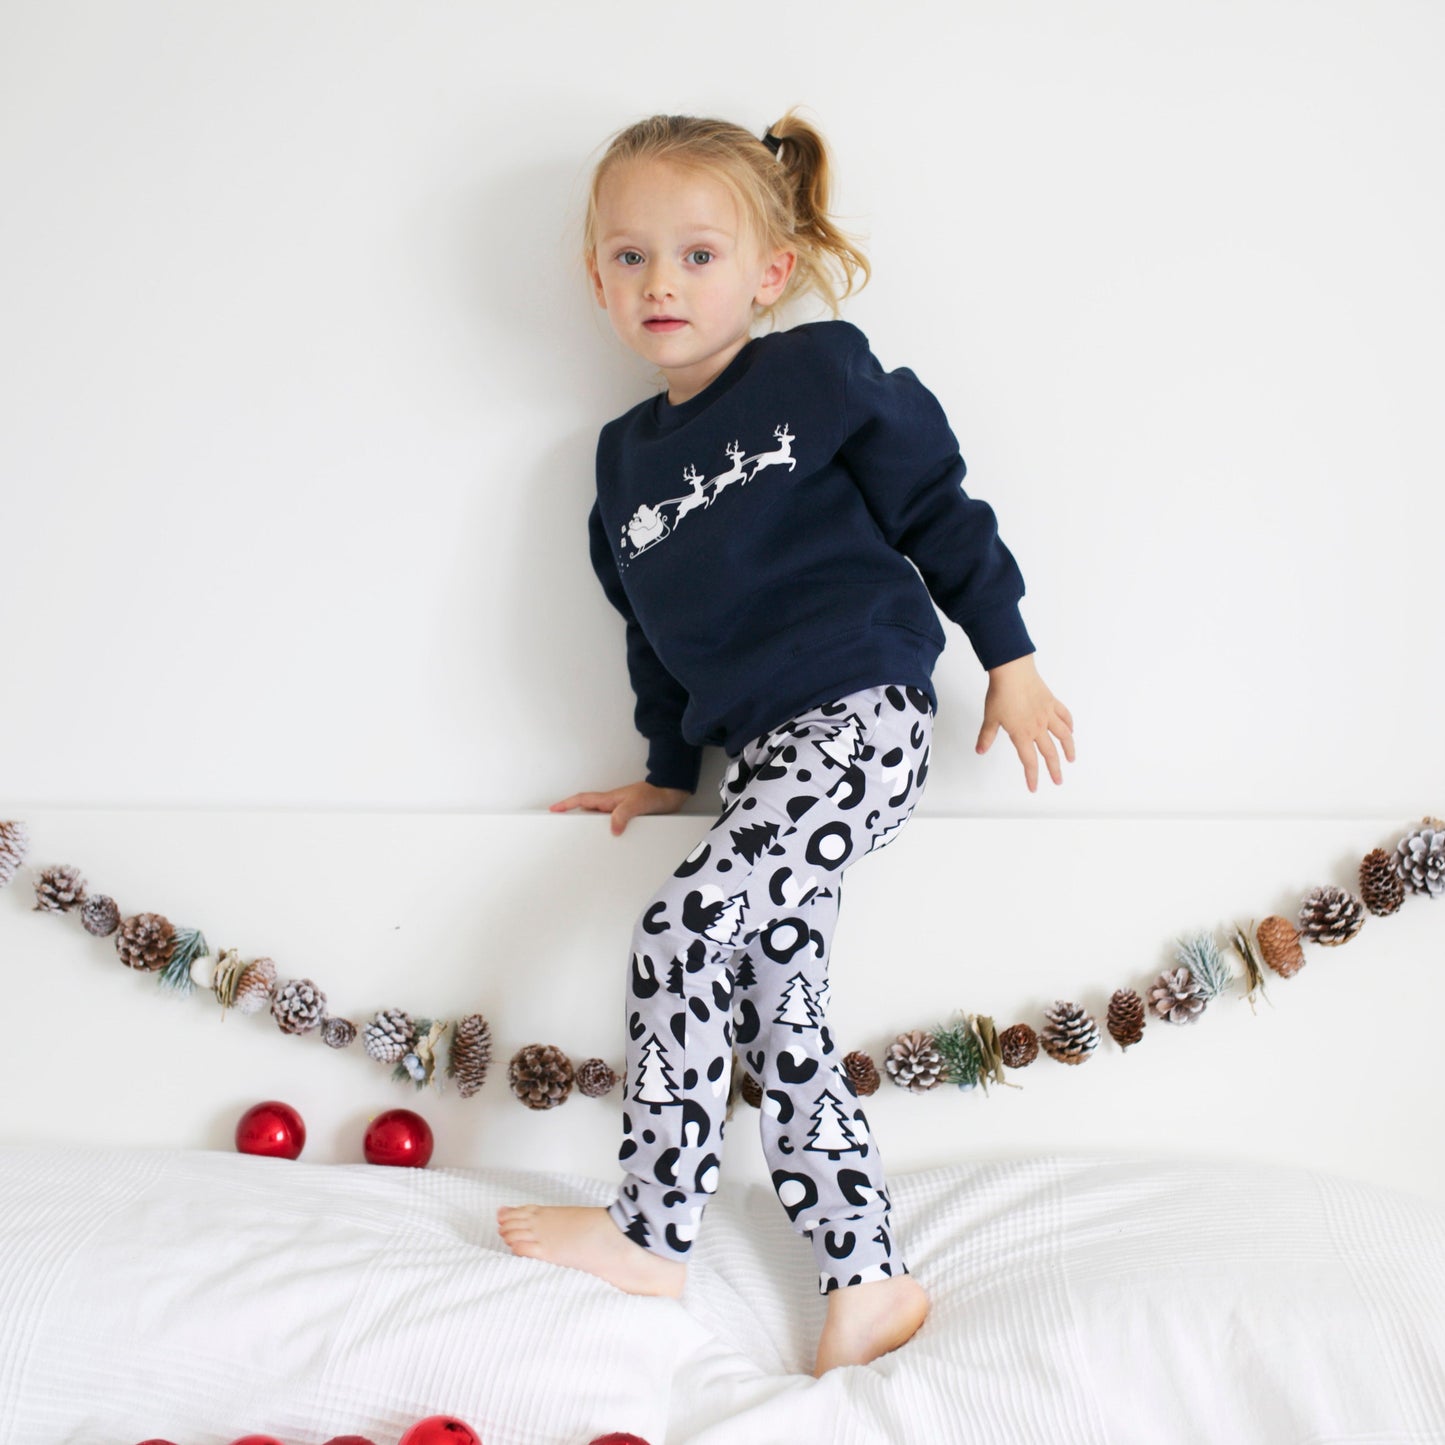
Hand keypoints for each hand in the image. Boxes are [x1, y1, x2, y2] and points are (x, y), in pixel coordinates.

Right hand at [549, 779, 690, 835]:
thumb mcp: (637, 803)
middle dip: (573, 818)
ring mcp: (619, 811)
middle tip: (561, 830)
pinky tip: (608, 843)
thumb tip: (613, 829)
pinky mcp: (629, 818)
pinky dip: (606, 832)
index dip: (566, 804)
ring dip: (590, 828)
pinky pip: (612, 825)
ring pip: (599, 820)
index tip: (553, 809)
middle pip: (587, 811)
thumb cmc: (654, 794)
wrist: (671, 793)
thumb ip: (623, 814)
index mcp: (609, 799)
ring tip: (582, 843)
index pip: (582, 800)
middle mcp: (611, 805)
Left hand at [975, 653, 1075, 791]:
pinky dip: (1069, 724)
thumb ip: (986, 736)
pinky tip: (1071, 730)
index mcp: (1022, 734)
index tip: (1034, 787)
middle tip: (1058, 780)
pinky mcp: (1052, 702)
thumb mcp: (990, 718)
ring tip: (1071, 759)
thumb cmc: (1000, 694)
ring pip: (1063, 735)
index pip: (1029, 761)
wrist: (1013, 672)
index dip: (1032, 776)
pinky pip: (1064, 715)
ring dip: (1069, 749)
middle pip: (1050, 753)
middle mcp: (1038, 727)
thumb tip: (980, 750)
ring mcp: (1048, 714)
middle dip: (1054, 769)